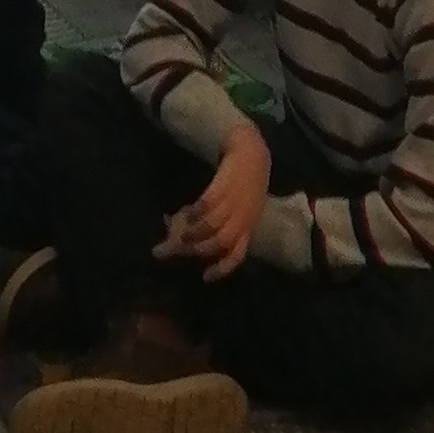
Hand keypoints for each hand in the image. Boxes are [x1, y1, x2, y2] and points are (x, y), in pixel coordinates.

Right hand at [157, 127, 269, 280]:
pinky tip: (186, 212)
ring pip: (212, 225)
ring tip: (182, 234)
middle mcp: (242, 218)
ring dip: (195, 232)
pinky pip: (207, 204)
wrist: (252, 155)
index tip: (204, 277)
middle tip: (183, 251)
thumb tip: (202, 238)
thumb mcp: (245, 208)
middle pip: (221, 242)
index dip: (221, 268)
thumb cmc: (248, 184)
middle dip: (201, 250)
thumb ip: (229, 223)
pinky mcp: (223, 187)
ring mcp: (233, 203)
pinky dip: (195, 211)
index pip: (237, 254)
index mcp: (248, 226)